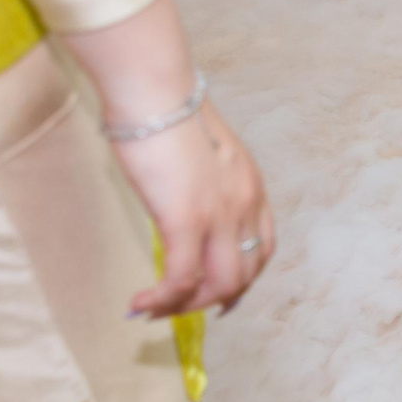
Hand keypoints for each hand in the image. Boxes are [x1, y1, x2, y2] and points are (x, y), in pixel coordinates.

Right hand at [120, 100, 274, 318]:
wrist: (155, 92)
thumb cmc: (167, 113)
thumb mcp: (201, 153)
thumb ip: (203, 181)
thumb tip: (180, 198)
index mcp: (252, 187)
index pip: (263, 248)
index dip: (242, 278)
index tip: (217, 294)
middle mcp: (246, 205)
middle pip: (244, 275)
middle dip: (211, 301)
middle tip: (177, 308)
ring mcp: (221, 215)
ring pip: (219, 286)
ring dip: (186, 307)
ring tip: (154, 309)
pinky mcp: (187, 220)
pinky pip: (181, 280)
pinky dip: (161, 300)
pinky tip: (138, 303)